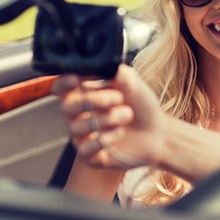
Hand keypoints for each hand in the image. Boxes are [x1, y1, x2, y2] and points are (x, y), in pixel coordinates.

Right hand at [52, 64, 167, 169]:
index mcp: (84, 94)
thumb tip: (105, 64)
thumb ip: (117, 72)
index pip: (61, 87)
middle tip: (118, 98)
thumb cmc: (142, 105)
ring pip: (77, 127)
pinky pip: (85, 149)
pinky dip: (104, 140)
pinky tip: (120, 133)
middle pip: (67, 106)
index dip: (63, 83)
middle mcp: (79, 115)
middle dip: (93, 100)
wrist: (158, 131)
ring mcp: (83, 136)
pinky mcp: (91, 156)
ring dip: (107, 119)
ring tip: (128, 115)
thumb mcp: (133, 83)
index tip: (76, 80)